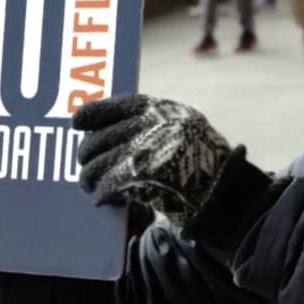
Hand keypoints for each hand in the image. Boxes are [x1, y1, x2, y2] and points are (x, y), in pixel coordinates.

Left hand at [72, 94, 231, 222]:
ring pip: (100, 161)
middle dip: (88, 153)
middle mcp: (155, 124)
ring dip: (89, 176)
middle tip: (84, 164)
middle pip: (103, 136)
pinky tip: (101, 199)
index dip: (95, 112)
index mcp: (166, 111)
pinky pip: (109, 182)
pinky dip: (102, 192)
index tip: (77, 121)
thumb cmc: (204, 168)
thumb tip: (109, 136)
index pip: (122, 105)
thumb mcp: (184, 135)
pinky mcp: (143, 174)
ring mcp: (148, 147)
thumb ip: (154, 131)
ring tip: (88, 184)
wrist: (226, 194)